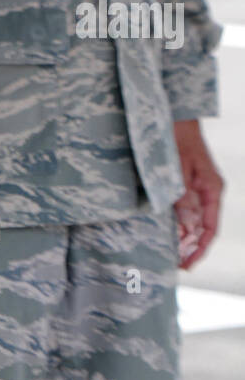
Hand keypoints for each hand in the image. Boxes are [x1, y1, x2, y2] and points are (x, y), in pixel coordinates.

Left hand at [172, 120, 223, 269]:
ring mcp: (196, 188)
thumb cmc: (177, 136)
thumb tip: (187, 227)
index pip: (210, 228)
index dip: (200, 248)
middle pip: (202, 228)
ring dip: (183, 237)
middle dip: (190, 247)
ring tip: (170, 254)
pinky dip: (177, 222)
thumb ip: (182, 196)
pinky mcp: (184, 183)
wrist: (172, 114)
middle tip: (175, 265)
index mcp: (212, 189)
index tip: (188, 264)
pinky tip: (167, 232)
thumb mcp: (178, 168)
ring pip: (192, 221)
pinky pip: (183, 208)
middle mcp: (207, 191)